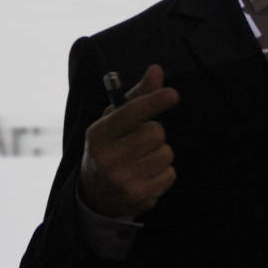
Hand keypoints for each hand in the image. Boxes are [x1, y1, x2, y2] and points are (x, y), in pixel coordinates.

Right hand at [78, 64, 178, 218]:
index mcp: (98, 134)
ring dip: (160, 152)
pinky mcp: (139, 198)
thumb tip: (156, 70)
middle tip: (140, 140)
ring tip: (141, 159)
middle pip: (156, 133)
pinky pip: (170, 174)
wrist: (95, 195)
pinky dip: (163, 172)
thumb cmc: (109, 147)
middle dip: (155, 132)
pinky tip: (145, 174)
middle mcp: (108, 159)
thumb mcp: (113, 120)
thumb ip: (137, 96)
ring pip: (166, 153)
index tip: (173, 94)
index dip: (154, 102)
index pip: (131, 113)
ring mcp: (123, 181)